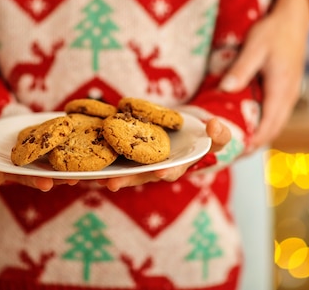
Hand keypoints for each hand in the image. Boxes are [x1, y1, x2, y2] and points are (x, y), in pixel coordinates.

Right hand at [0, 123, 78, 190]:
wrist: (1, 133)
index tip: (2, 172)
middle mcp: (16, 174)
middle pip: (27, 179)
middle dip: (38, 181)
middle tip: (47, 183)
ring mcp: (33, 169)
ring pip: (47, 175)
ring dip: (60, 177)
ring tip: (73, 177)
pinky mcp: (47, 161)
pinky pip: (60, 164)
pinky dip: (71, 165)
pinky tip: (83, 164)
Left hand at [98, 118, 230, 190]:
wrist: (187, 130)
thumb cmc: (203, 136)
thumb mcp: (217, 134)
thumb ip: (220, 134)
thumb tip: (214, 126)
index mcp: (179, 165)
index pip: (173, 171)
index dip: (167, 172)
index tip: (161, 172)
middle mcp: (158, 167)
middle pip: (141, 176)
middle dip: (127, 179)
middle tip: (113, 183)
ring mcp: (143, 162)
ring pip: (125, 170)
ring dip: (110, 174)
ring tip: (94, 177)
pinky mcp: (130, 152)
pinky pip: (115, 157)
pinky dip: (102, 159)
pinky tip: (88, 160)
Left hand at [220, 0, 308, 153]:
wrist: (294, 17)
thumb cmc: (274, 30)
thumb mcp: (255, 47)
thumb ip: (242, 69)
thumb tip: (226, 89)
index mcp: (281, 89)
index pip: (268, 126)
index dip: (252, 143)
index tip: (234, 153)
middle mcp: (288, 96)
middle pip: (273, 130)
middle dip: (254, 145)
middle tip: (230, 154)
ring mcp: (289, 94)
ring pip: (275, 124)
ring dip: (259, 136)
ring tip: (237, 145)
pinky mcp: (287, 89)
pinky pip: (276, 114)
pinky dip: (263, 124)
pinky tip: (248, 124)